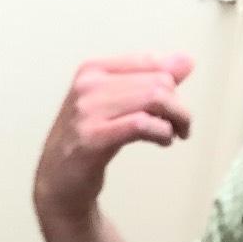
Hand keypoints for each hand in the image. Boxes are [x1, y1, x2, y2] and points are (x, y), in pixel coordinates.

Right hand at [34, 54, 193, 222]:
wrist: (57, 179)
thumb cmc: (87, 140)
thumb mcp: (115, 103)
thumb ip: (147, 80)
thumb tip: (185, 62)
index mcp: (92, 70)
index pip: (150, 62)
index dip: (173, 83)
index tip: (177, 104)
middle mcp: (88, 85)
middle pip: (157, 82)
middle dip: (178, 106)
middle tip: (180, 125)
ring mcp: (87, 112)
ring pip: (154, 99)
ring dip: (176, 119)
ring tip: (175, 133)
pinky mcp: (93, 138)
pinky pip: (141, 125)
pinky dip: (162, 133)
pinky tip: (163, 141)